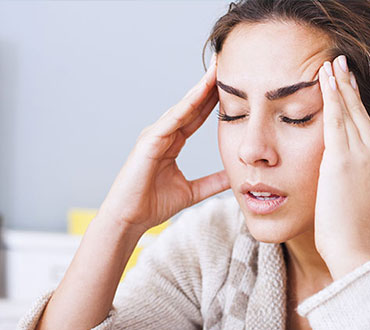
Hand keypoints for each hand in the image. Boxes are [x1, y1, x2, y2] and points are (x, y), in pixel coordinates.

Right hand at [97, 56, 229, 235]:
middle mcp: (163, 134)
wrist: (129, 219)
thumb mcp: (193, 191)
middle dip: (208, 85)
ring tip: (216, 70)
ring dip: (199, 88)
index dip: (214, 99)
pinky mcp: (148, 142)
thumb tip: (234, 176)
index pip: (198, 115)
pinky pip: (171, 121)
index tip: (232, 83)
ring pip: (182, 107)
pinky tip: (200, 92)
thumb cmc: (153, 204)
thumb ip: (213, 182)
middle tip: (225, 63)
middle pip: (191, 105)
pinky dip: (186, 106)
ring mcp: (154, 135)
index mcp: (172, 142)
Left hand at [314, 55, 369, 279]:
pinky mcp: (343, 160)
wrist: (352, 250)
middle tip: (341, 62)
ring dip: (339, 84)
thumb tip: (337, 169)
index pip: (365, 125)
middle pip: (360, 112)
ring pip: (348, 111)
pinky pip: (336, 120)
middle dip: (349, 85)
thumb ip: (351, 176)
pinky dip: (331, 96)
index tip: (347, 84)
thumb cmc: (348, 230)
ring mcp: (362, 156)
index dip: (355, 102)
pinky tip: (323, 79)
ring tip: (330, 63)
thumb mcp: (355, 196)